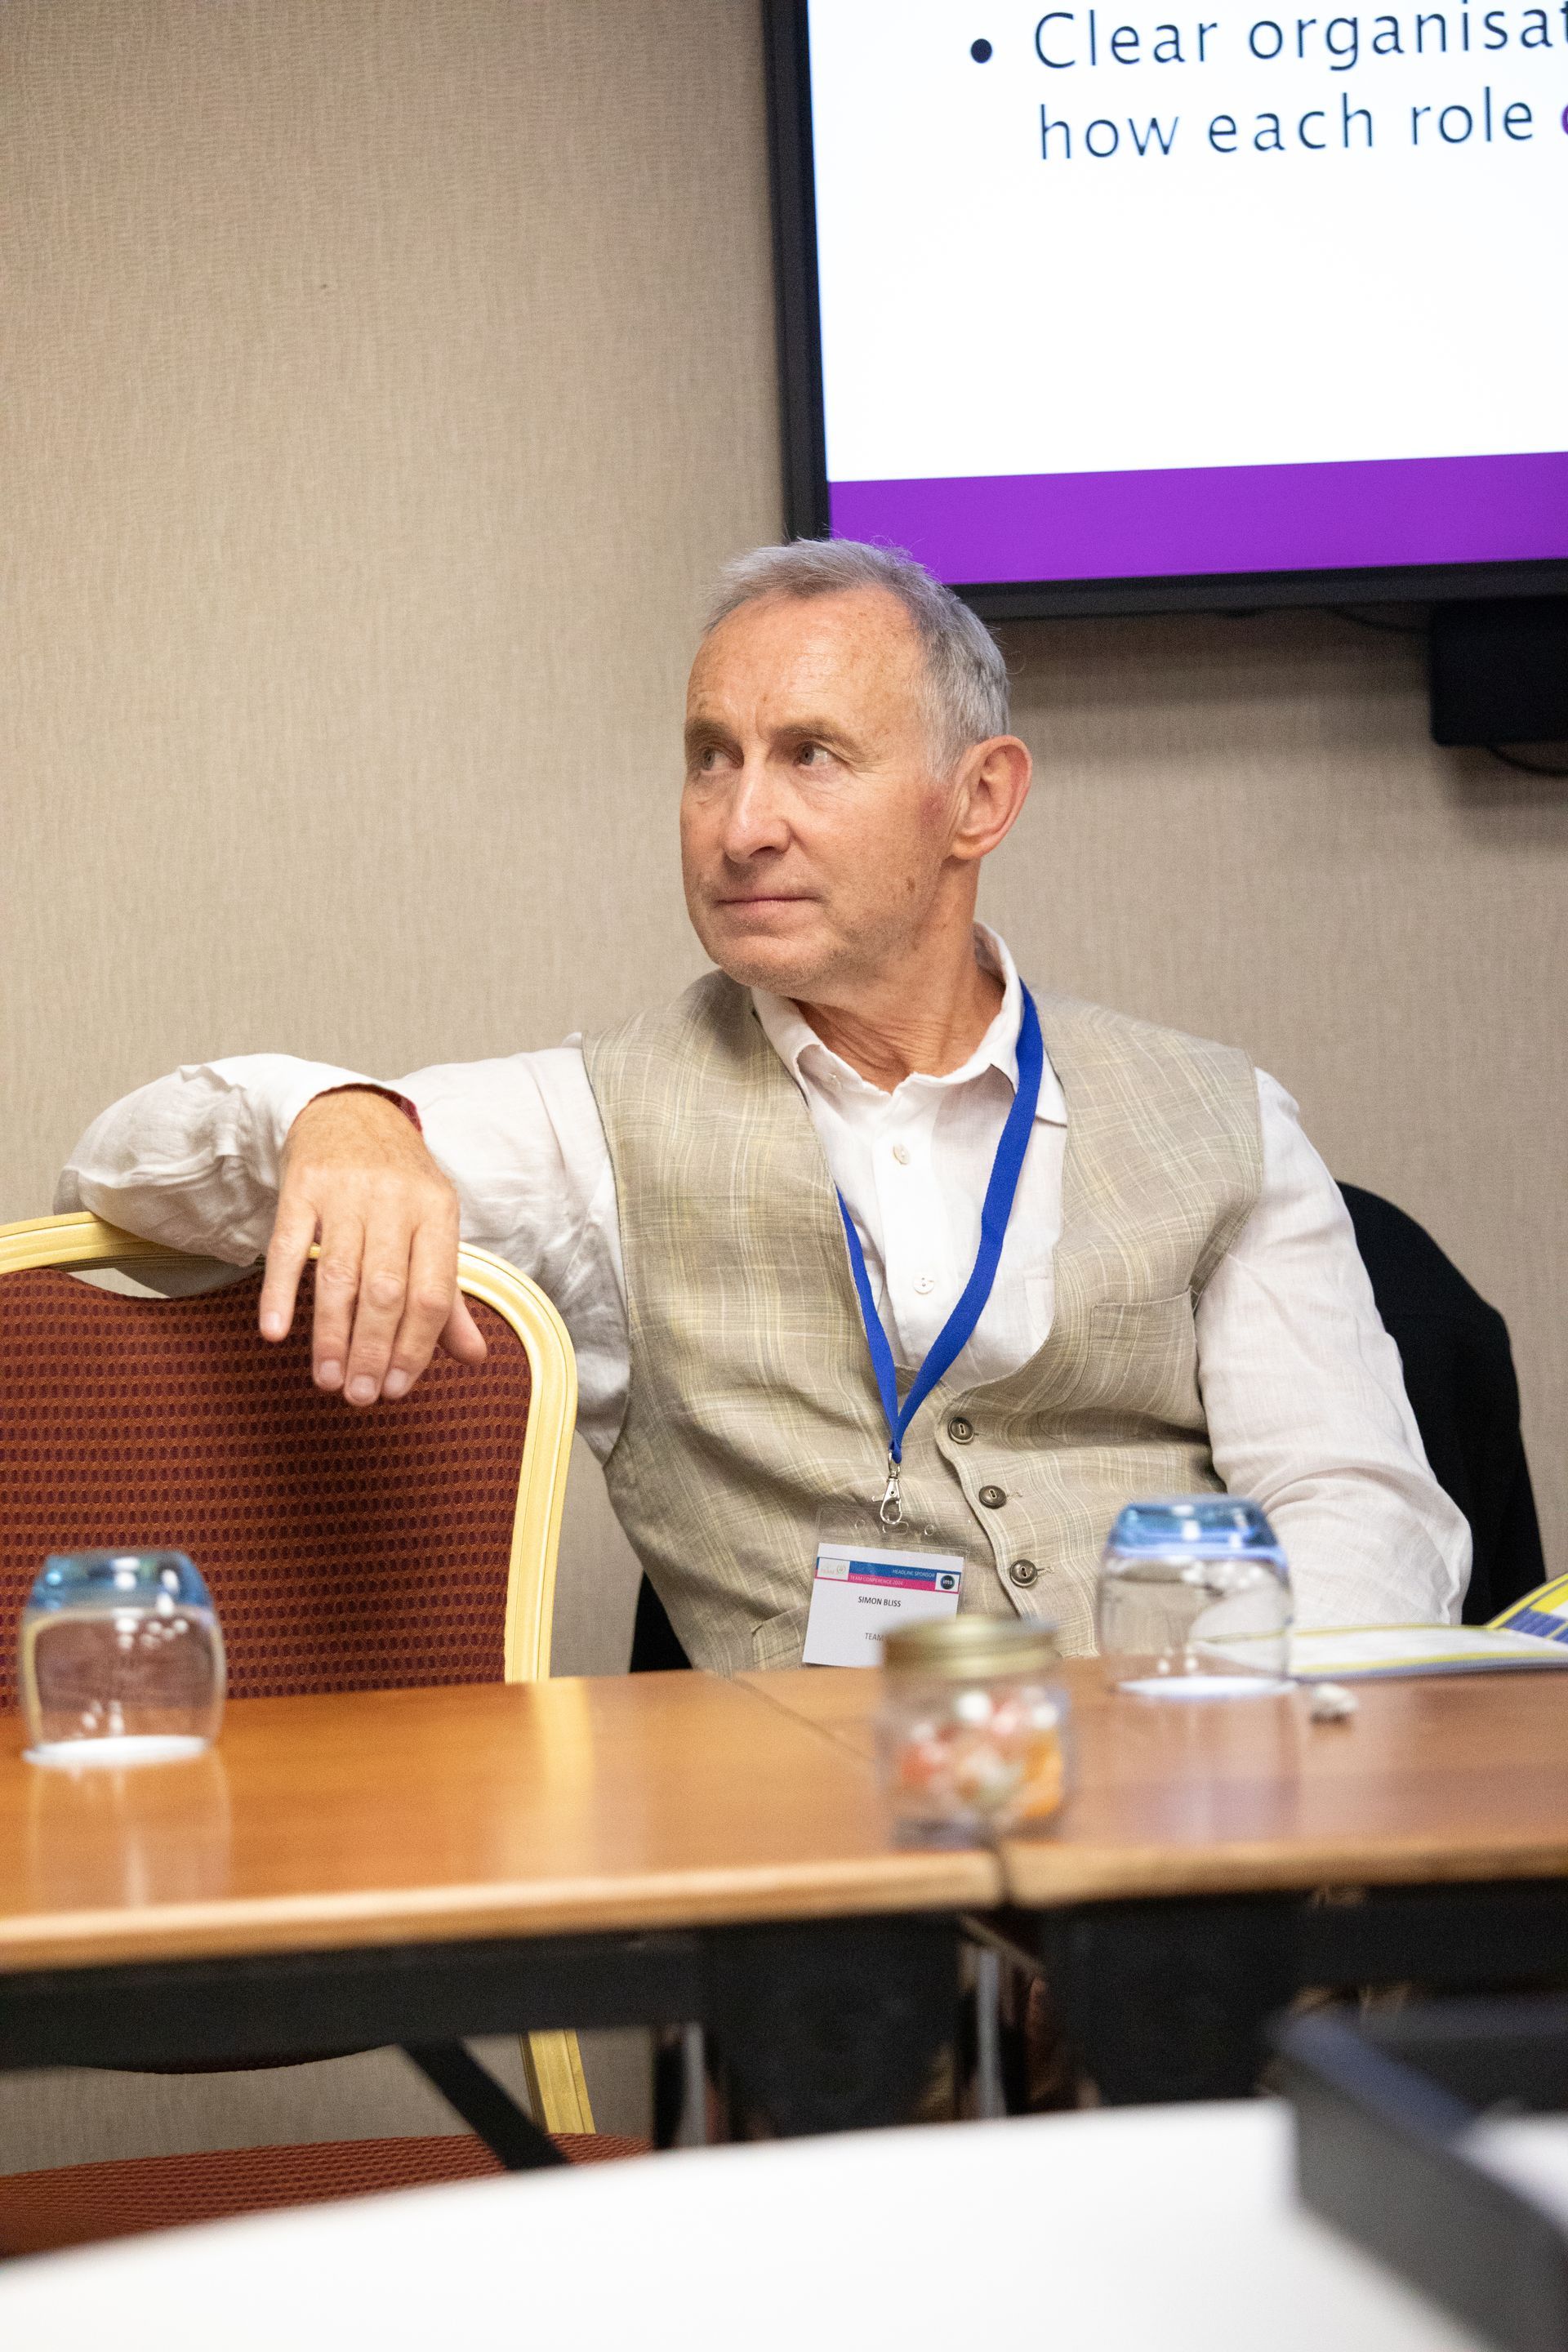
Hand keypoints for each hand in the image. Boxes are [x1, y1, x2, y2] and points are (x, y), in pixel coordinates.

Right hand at [259, 1091, 486, 1404]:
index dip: (416, 1347)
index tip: (396, 1388)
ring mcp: (348, 1192)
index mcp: (438, 1213)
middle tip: (358, 1396)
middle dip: (372, 1350)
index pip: (432, 1293)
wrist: (350, 1112)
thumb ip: (448, 1296)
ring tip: (327, 1380)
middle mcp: (397, 1201)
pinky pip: (288, 1247)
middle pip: (386, 1290)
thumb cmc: (398, 1184)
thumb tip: (475, 1356)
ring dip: (331, 1335)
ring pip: (339, 1275)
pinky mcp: (303, 1186)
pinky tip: (276, 1332)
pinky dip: (280, 1292)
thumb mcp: (432, 1228)